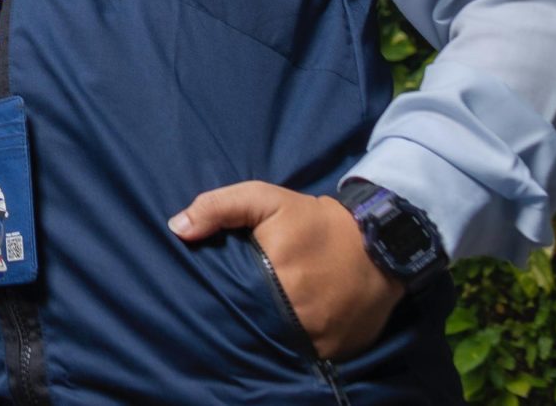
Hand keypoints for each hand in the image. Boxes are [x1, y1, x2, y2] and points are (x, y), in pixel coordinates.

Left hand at [172, 182, 404, 360]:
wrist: (378, 242)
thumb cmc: (313, 220)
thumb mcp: (264, 199)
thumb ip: (218, 207)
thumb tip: (177, 228)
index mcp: (276, 279)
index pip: (232, 302)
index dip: (219, 299)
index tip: (214, 291)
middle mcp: (300, 316)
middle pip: (254, 327)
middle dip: (243, 318)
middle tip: (238, 305)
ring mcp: (322, 339)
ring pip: (280, 346)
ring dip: (268, 335)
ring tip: (260, 319)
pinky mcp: (339, 351)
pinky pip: (307, 356)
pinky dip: (295, 346)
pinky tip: (287, 330)